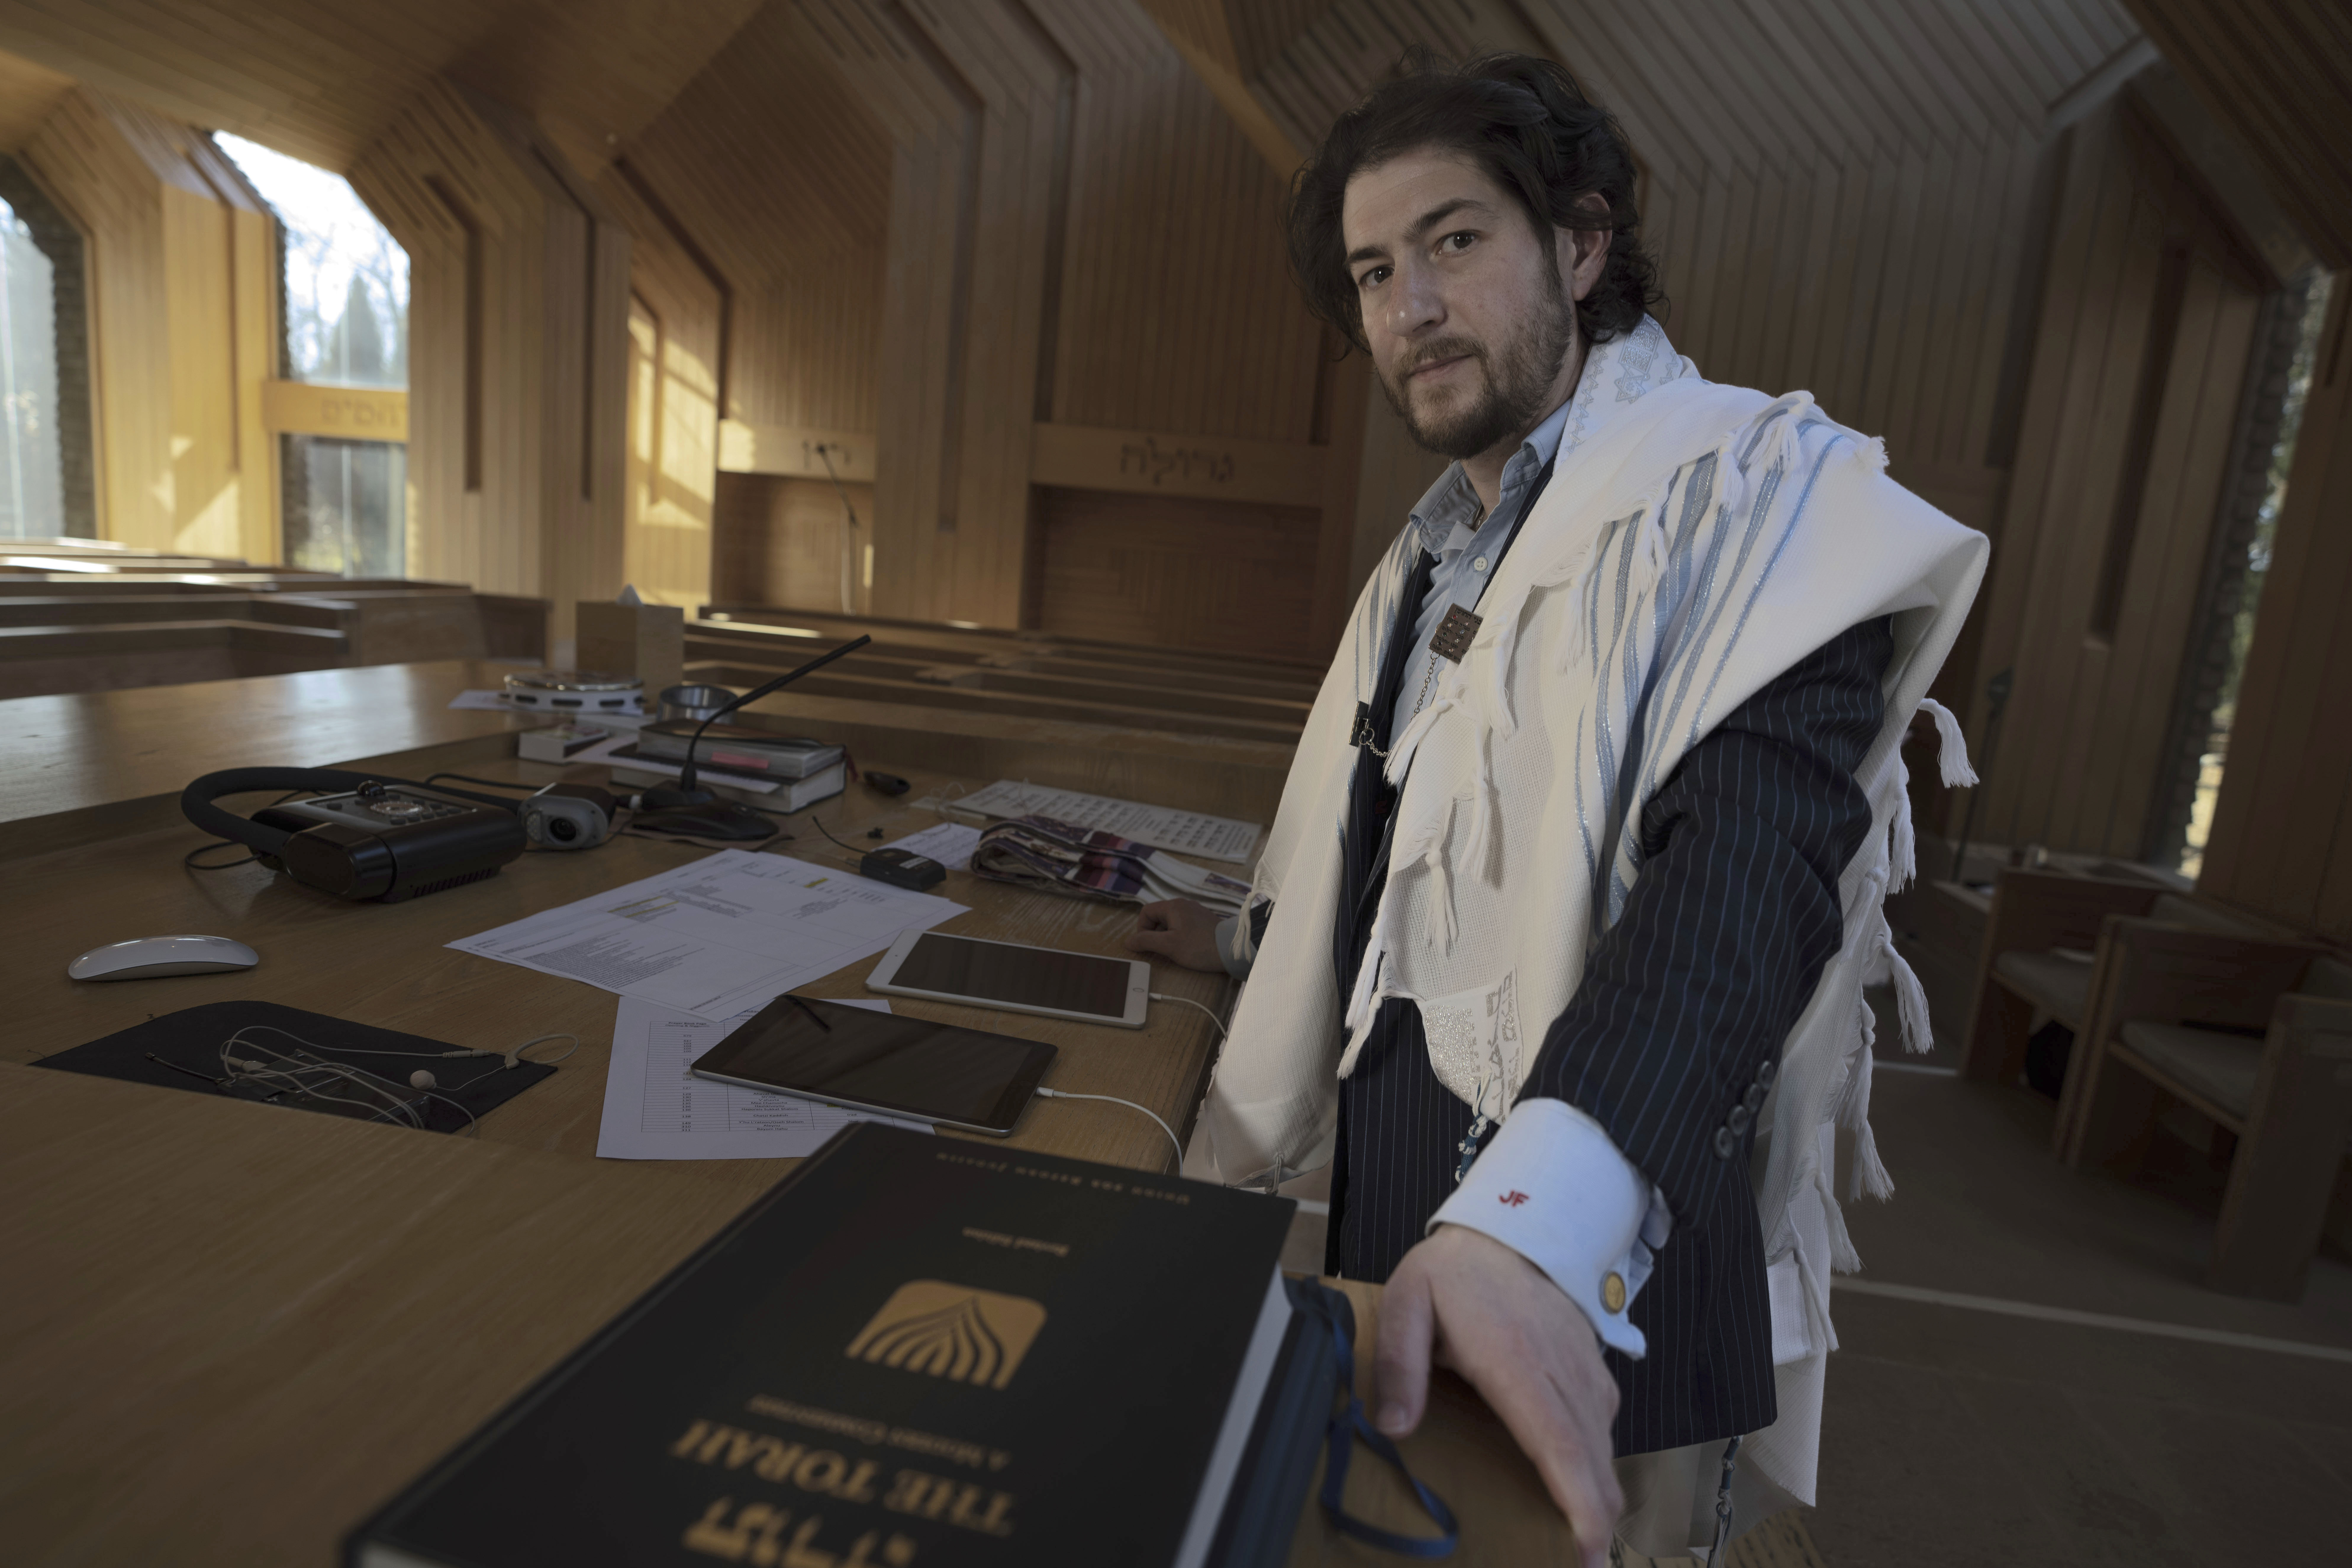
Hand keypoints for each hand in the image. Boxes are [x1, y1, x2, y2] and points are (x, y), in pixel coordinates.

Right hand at [1124, 898, 1225, 971]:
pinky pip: (1183, 925)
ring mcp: (1195, 911)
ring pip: (1171, 922)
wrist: (1232, 949)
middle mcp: (1184, 904)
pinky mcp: (1204, 920)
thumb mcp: (1169, 945)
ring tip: (1174, 951)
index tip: (1147, 945)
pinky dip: (1179, 935)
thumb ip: (1146, 942)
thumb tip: (1127, 941)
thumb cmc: (1199, 946)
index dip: (1141, 929)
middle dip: (1154, 934)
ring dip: (1166, 936)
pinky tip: (1187, 948)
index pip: (1146, 912)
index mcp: (1173, 906)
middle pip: (1158, 916)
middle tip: (1160, 950)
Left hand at [1373, 1224, 1621, 1566]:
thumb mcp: (1406, 1303)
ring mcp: (1584, 1370)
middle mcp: (1560, 1369)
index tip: (1586, 1548)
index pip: (1558, 1441)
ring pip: (1603, 1449)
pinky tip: (1579, 1493)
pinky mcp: (1592, 1372)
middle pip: (1592, 1459)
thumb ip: (1398, 1364)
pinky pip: (1601, 1431)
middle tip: (1580, 1565)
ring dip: (1597, 1499)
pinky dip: (1596, 1468)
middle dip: (1595, 1521)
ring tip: (1579, 1544)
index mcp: (1514, 1358)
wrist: (1509, 1231)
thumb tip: (1392, 1425)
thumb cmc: (1454, 1273)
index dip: (1579, 1501)